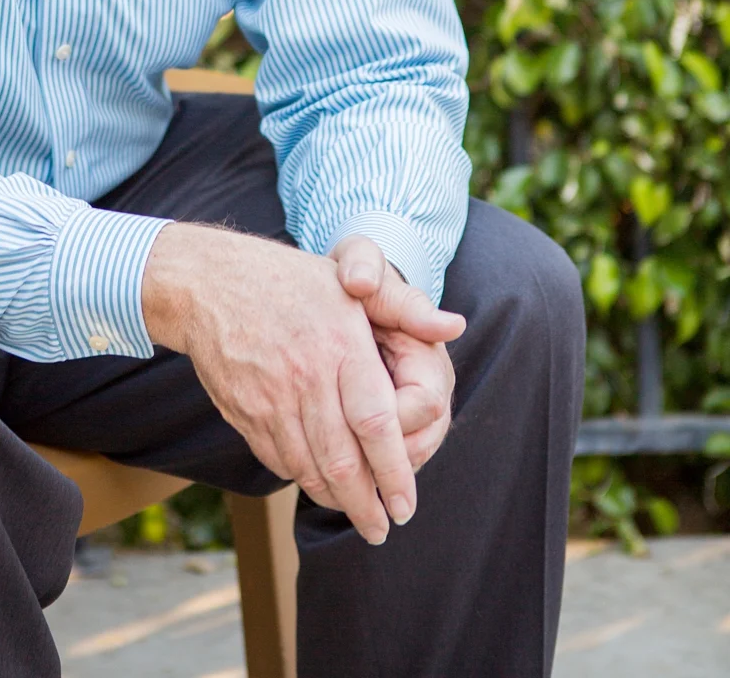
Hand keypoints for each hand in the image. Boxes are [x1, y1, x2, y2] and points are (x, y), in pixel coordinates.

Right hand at [141, 224, 454, 544]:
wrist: (210, 283)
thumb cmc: (290, 281)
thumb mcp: (349, 280)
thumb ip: (405, 308)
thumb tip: (455, 326)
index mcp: (341, 344)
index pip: (376, 423)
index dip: (394, 473)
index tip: (406, 506)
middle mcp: (307, 375)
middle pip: (342, 459)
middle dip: (366, 505)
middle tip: (381, 530)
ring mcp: (271, 397)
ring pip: (308, 467)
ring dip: (334, 499)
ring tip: (353, 514)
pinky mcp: (244, 411)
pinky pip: (278, 459)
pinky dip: (300, 478)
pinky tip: (315, 483)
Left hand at [331, 234, 463, 471]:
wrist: (350, 287)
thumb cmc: (355, 274)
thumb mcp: (359, 262)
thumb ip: (363, 267)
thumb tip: (361, 281)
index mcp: (428, 351)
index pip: (422, 404)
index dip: (386, 423)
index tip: (343, 426)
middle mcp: (431, 388)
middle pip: (417, 445)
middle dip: (377, 467)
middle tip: (335, 484)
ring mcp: (416, 413)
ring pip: (403, 463)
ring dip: (369, 480)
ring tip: (328, 492)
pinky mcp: (397, 428)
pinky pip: (386, 465)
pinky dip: (360, 476)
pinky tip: (323, 483)